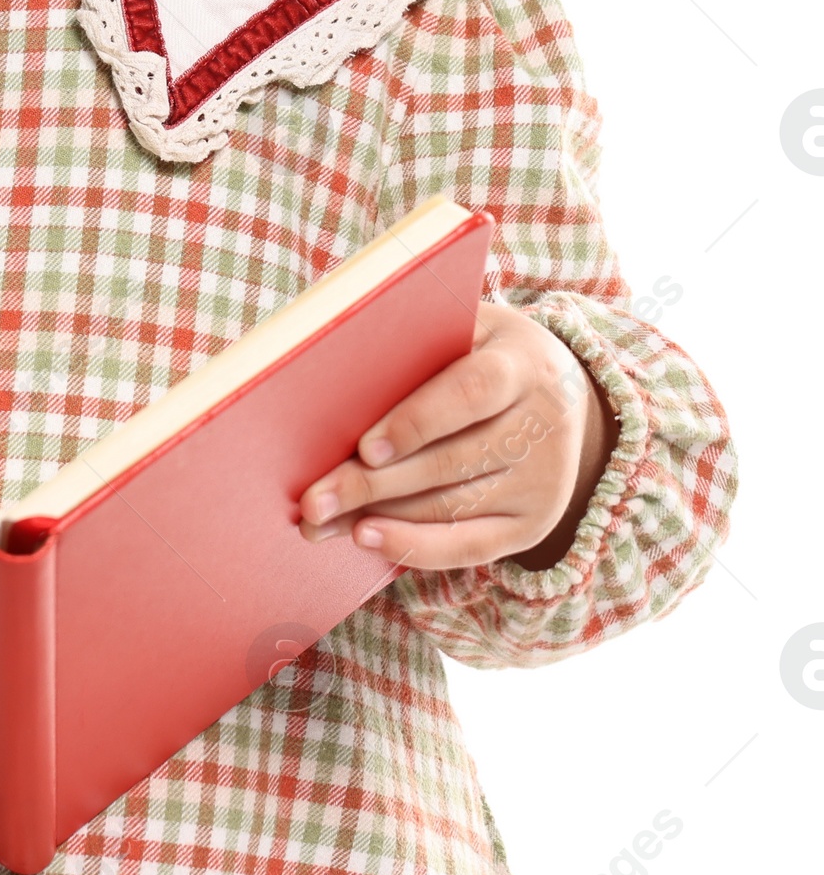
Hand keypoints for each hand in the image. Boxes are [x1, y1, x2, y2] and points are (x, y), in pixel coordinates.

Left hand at [290, 302, 615, 571]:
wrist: (560, 395)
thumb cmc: (484, 351)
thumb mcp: (467, 328)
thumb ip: (416, 341)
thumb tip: (336, 364)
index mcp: (523, 364)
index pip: (473, 392)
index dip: (418, 421)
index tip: (366, 447)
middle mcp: (542, 426)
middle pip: (451, 462)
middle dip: (374, 484)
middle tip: (314, 500)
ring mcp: (542, 482)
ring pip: (452, 506)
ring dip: (380, 517)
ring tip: (319, 522)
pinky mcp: (532, 524)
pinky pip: (469, 545)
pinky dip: (415, 546)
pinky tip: (366, 538)